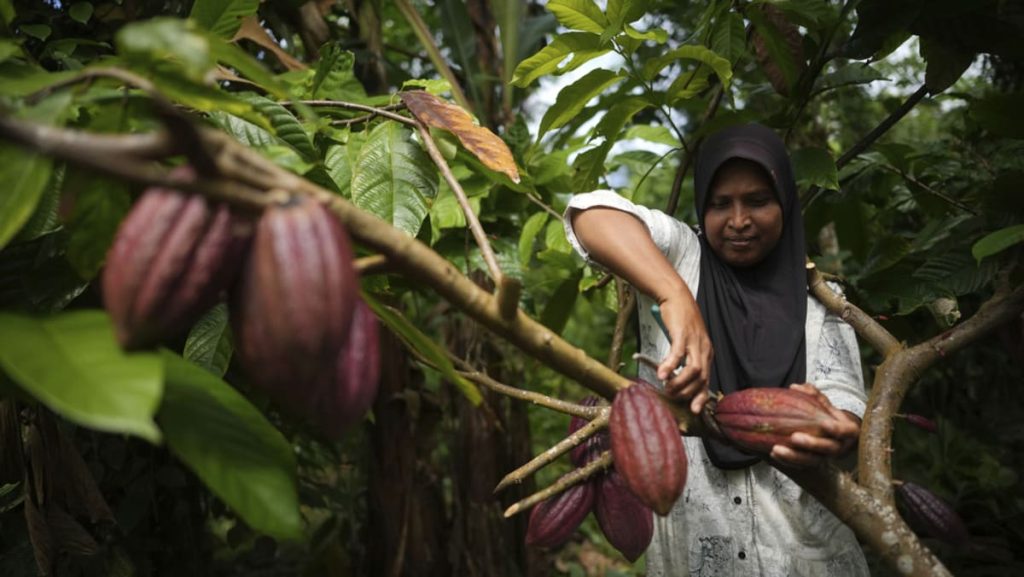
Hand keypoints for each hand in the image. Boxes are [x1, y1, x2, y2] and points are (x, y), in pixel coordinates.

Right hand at [656, 292, 712, 414]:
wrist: (676, 296)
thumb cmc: (680, 320)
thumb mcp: (688, 341)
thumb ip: (686, 358)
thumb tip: (675, 376)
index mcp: (706, 352)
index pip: (707, 380)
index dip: (701, 397)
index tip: (694, 410)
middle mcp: (704, 349)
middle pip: (701, 378)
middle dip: (687, 392)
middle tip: (672, 397)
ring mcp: (694, 341)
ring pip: (693, 370)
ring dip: (680, 383)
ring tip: (667, 388)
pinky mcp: (682, 333)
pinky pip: (678, 354)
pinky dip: (670, 366)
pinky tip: (661, 374)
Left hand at [769, 383, 859, 467]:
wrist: (834, 434)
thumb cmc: (828, 415)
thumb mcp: (824, 402)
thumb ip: (812, 393)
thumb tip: (795, 387)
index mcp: (847, 431)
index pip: (846, 432)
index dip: (837, 429)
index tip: (824, 423)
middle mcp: (838, 447)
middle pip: (828, 449)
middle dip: (812, 444)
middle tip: (794, 438)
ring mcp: (826, 457)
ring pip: (812, 461)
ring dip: (793, 457)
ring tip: (776, 450)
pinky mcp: (813, 463)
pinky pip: (801, 465)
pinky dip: (787, 461)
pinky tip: (773, 453)